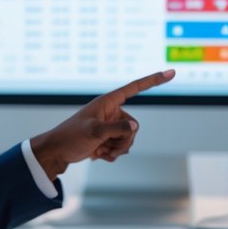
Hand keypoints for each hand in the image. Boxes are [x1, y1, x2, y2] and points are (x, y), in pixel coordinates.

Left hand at [29, 69, 174, 179]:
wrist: (56, 153)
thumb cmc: (70, 137)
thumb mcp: (94, 132)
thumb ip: (117, 129)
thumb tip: (135, 127)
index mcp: (108, 102)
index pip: (135, 88)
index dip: (153, 81)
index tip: (171, 73)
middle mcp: (111, 112)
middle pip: (134, 126)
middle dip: (123, 140)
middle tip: (105, 145)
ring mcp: (110, 126)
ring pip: (129, 139)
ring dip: (117, 149)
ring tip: (99, 150)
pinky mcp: (108, 139)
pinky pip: (122, 148)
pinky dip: (112, 154)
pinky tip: (98, 155)